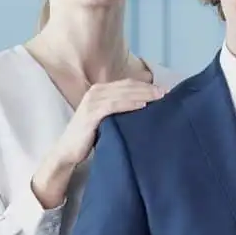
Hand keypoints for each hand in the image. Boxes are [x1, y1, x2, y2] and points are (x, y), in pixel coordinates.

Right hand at [33, 79, 164, 207]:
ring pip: (123, 93)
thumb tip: (147, 106)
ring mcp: (92, 102)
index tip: (166, 91)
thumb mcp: (108, 117)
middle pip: (128, 86)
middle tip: (167, 93)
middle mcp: (96, 92)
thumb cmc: (91, 135)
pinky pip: (113, 105)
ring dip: (143, 94)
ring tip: (160, 98)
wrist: (68, 151)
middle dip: (149, 89)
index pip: (128, 84)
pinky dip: (129, 104)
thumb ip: (121, 109)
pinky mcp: (90, 114)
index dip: (147, 86)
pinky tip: (142, 106)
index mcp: (101, 90)